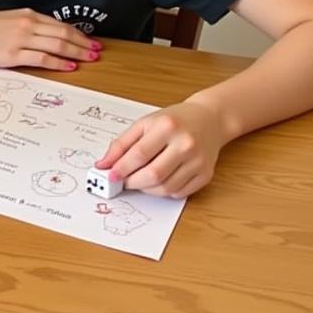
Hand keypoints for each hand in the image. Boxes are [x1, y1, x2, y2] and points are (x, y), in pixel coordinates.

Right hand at [0, 9, 100, 70]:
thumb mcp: (5, 21)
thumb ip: (24, 26)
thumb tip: (40, 37)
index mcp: (27, 15)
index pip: (59, 25)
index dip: (78, 34)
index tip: (90, 41)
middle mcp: (27, 25)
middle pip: (64, 34)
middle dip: (83, 43)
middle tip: (97, 51)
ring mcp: (21, 39)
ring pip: (57, 45)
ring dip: (77, 53)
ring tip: (90, 59)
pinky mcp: (12, 54)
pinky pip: (43, 58)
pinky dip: (59, 62)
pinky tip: (69, 66)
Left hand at [97, 101, 225, 197]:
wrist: (210, 119)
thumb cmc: (174, 121)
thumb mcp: (144, 123)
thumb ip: (121, 144)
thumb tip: (103, 164)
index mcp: (168, 127)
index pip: (139, 154)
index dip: (121, 168)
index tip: (110, 175)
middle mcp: (186, 144)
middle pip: (153, 174)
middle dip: (132, 182)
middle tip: (123, 181)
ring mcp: (198, 161)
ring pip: (165, 188)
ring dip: (146, 189)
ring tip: (139, 180)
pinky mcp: (206, 175)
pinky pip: (179, 193)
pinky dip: (163, 192)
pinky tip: (158, 181)